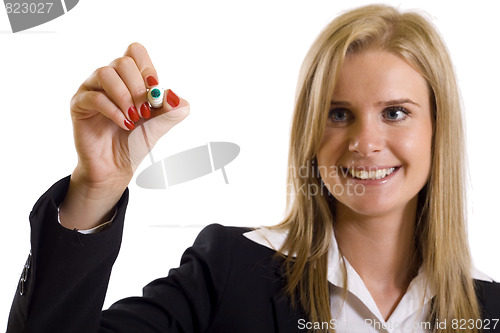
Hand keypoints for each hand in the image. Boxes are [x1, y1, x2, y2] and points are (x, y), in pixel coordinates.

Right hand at [60, 43, 188, 229]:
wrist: (117, 167)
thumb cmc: (137, 142)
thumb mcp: (161, 125)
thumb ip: (173, 110)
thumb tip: (175, 96)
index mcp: (130, 78)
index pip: (136, 52)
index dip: (148, 69)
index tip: (155, 92)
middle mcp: (110, 79)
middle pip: (123, 61)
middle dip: (138, 86)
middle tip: (145, 110)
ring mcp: (92, 89)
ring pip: (105, 73)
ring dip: (124, 96)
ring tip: (134, 117)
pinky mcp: (79, 104)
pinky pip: (94, 97)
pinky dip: (114, 111)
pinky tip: (124, 124)